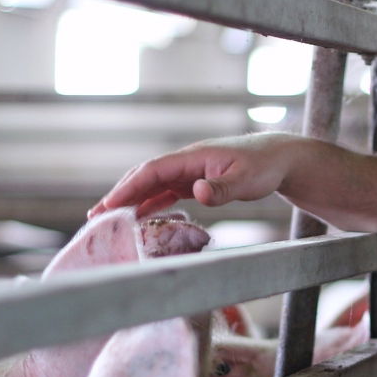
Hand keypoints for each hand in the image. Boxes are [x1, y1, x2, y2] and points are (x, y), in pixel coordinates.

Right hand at [90, 132, 305, 218]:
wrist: (280, 158)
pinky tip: (138, 217)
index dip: (128, 188)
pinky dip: (149, 203)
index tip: (110, 206)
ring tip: (107, 219)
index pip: (152, 171)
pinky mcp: (195, 181)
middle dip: (120, 195)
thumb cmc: (264, 166)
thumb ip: (221, 188)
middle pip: (144, 176)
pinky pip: (165, 192)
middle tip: (96, 216)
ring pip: (152, 184)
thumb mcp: (246, 179)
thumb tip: (197, 193)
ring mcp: (189, 172)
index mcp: (192, 157)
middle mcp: (186, 162)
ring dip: (130, 200)